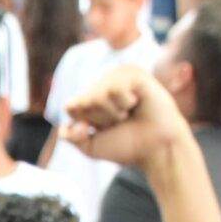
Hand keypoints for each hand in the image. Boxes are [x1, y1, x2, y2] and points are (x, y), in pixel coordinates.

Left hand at [62, 64, 193, 171]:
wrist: (156, 148)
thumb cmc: (128, 146)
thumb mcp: (91, 146)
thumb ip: (71, 137)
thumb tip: (64, 127)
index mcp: (92, 99)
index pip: (71, 106)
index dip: (83, 122)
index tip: (101, 130)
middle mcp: (104, 85)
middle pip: (83, 100)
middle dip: (100, 119)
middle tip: (121, 121)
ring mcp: (119, 76)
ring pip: (98, 94)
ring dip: (113, 112)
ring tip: (129, 113)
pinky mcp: (134, 73)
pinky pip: (115, 88)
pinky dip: (125, 102)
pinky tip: (138, 102)